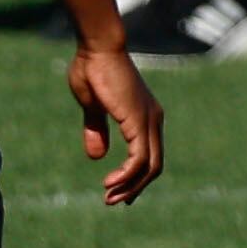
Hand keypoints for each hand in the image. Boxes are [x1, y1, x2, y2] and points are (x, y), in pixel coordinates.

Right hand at [65, 46, 163, 207]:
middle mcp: (153, 119)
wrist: (97, 46)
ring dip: (129, 187)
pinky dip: (127, 175)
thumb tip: (97, 156)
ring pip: (149, 166)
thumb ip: (96, 129)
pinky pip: (139, 159)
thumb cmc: (93, 68)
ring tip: (109, 198)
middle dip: (135, 188)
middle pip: (154, 166)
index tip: (118, 191)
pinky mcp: (138, 121)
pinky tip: (110, 182)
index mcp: (145, 116)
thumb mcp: (93, 106)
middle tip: (114, 201)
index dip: (136, 177)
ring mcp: (148, 120)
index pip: (150, 155)